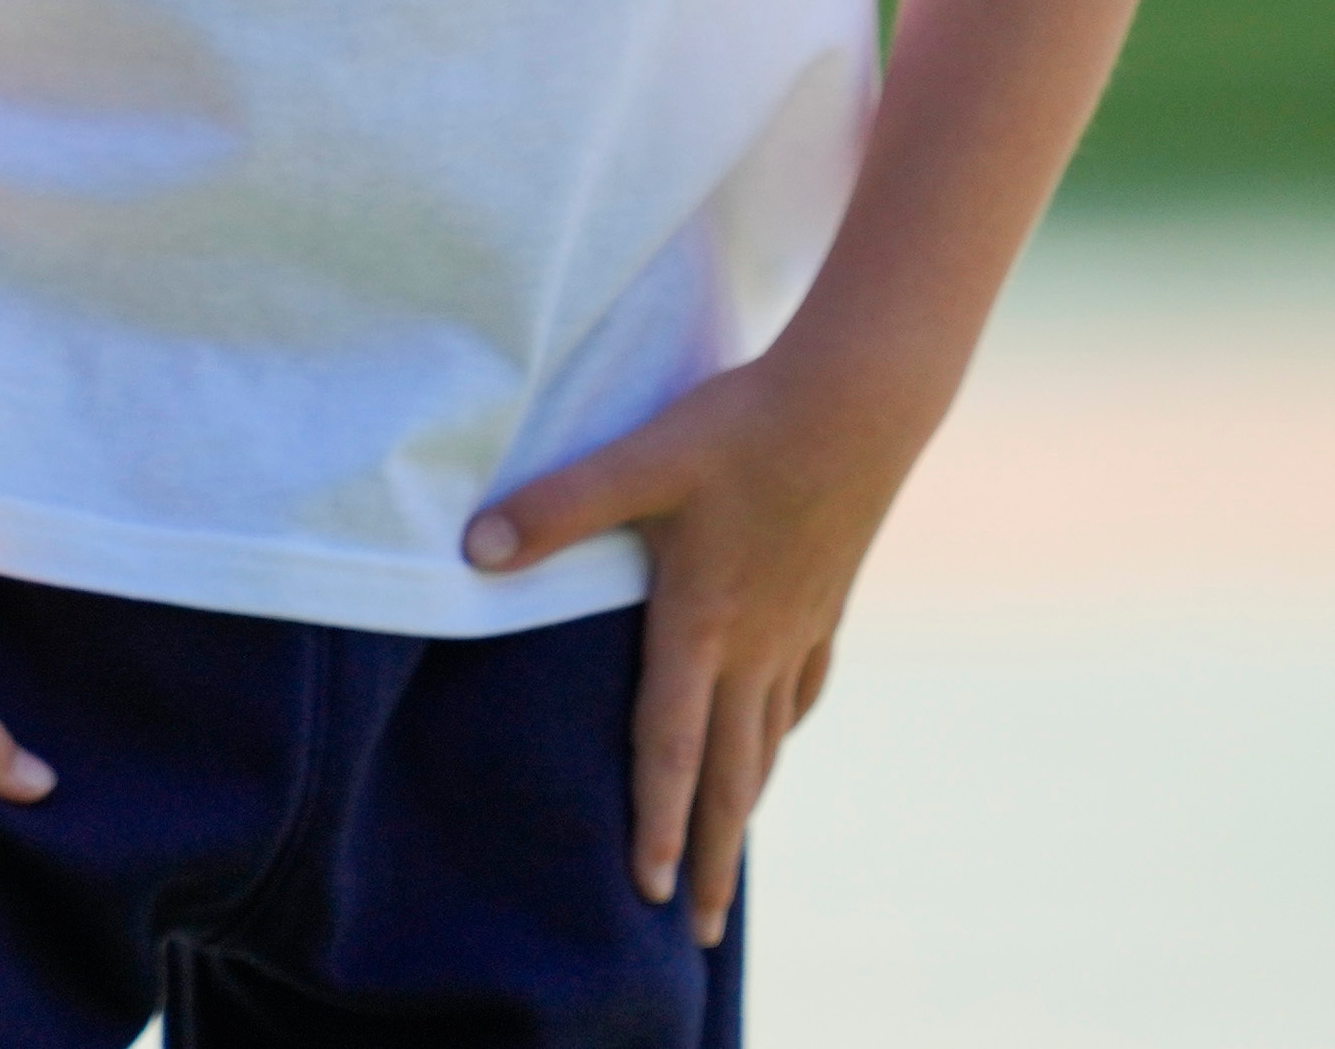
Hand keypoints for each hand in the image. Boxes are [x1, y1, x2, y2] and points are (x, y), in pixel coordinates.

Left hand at [464, 346, 935, 948]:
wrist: (860, 400)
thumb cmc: (741, 425)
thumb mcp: (639, 458)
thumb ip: (557, 507)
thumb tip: (474, 551)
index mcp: (702, 622)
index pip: (670, 745)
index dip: (654, 822)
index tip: (647, 894)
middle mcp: (755, 643)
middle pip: (729, 773)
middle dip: (708, 856)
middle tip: (698, 934)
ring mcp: (798, 627)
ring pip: (768, 741)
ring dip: (745, 807)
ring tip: (728, 859)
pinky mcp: (825, 601)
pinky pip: (801, 692)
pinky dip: (781, 734)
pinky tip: (778, 741)